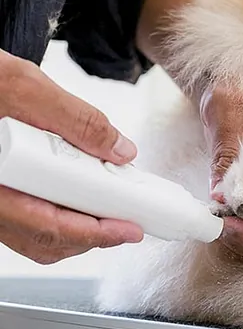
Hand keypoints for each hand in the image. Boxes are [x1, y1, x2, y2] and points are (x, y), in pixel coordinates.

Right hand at [0, 50, 142, 263]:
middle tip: (127, 219)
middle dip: (93, 233)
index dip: (96, 234)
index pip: (50, 227)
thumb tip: (120, 150)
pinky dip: (61, 209)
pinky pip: (28, 214)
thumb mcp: (28, 90)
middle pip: (45, 239)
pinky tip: (81, 188)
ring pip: (35, 232)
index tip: (129, 230)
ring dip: (78, 224)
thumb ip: (79, 121)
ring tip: (109, 201)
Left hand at [200, 83, 242, 261]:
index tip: (232, 225)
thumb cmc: (231, 91)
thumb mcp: (228, 113)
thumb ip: (227, 153)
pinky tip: (215, 210)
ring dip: (239, 233)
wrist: (225, 84)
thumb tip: (219, 197)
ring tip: (215, 219)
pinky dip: (232, 222)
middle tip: (218, 226)